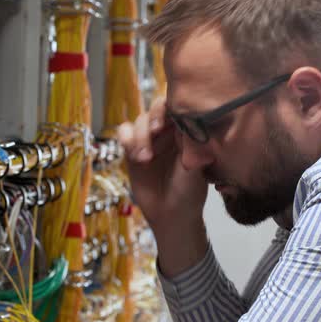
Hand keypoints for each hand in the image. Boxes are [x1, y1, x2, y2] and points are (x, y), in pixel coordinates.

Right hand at [118, 99, 208, 276]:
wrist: (171, 215)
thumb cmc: (189, 191)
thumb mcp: (196, 167)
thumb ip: (192, 145)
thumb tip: (189, 122)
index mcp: (187, 129)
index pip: (178, 106)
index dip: (170, 109)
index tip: (168, 122)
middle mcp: (168, 130)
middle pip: (155, 109)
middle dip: (153, 118)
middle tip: (155, 132)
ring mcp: (149, 138)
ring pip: (139, 121)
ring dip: (140, 136)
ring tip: (144, 159)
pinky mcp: (132, 149)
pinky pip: (124, 133)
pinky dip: (126, 139)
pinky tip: (134, 155)